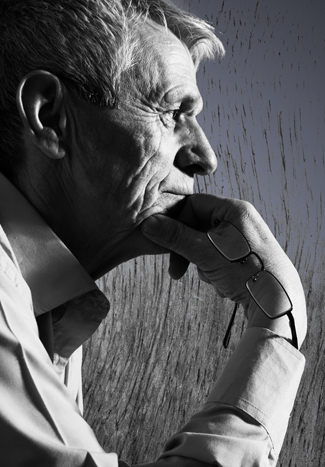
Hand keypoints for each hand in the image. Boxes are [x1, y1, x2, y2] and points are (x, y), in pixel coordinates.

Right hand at [141, 194, 306, 346]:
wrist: (278, 304)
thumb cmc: (246, 272)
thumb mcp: (205, 253)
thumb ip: (176, 237)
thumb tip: (149, 224)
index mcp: (234, 210)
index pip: (193, 204)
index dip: (176, 222)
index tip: (164, 243)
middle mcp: (242, 220)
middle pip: (198, 226)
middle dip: (188, 250)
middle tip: (177, 271)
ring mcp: (245, 239)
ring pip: (207, 244)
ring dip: (201, 263)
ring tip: (212, 278)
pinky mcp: (247, 257)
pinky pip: (219, 257)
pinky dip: (215, 270)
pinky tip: (224, 284)